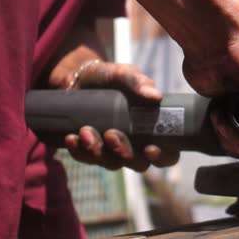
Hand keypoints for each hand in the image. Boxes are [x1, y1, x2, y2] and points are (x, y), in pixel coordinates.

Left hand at [57, 59, 180, 171]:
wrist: (78, 78)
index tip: (150, 148)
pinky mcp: (91, 150)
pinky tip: (71, 138)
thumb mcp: (123, 74)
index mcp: (152, 129)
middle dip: (124, 153)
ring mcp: (113, 150)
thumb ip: (138, 82)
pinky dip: (79, 151)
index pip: (167, 153)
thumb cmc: (109, 77)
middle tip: (111, 134)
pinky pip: (87, 159)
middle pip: (138, 164)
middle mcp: (135, 144)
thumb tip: (155, 96)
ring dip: (98, 151)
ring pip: (112, 163)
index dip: (163, 157)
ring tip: (85, 131)